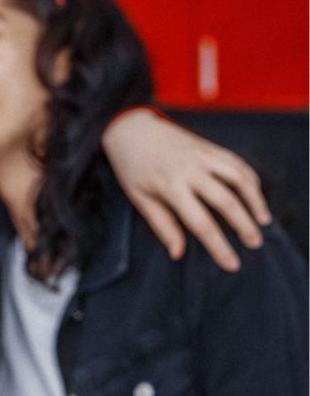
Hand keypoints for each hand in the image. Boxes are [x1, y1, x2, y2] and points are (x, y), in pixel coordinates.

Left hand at [102, 107, 271, 271]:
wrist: (132, 130)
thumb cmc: (133, 170)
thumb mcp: (141, 200)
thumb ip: (163, 226)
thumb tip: (178, 254)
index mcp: (171, 187)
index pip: (201, 223)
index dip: (218, 246)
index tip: (231, 264)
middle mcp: (191, 170)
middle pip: (226, 201)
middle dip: (244, 225)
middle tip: (255, 244)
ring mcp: (203, 156)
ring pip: (239, 178)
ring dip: (255, 200)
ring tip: (263, 222)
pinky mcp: (209, 147)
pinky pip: (236, 163)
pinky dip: (250, 180)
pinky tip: (255, 196)